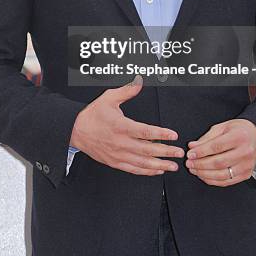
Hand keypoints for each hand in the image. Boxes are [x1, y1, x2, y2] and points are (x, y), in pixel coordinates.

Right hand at [70, 74, 184, 175]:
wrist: (76, 131)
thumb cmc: (92, 115)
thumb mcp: (108, 98)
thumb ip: (126, 91)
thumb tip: (139, 83)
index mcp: (121, 126)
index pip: (145, 132)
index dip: (161, 134)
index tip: (173, 135)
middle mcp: (121, 142)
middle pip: (148, 150)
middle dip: (166, 152)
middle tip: (180, 153)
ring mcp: (118, 154)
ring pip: (142, 163)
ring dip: (160, 165)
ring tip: (172, 165)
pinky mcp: (115, 162)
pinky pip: (133, 169)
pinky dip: (146, 172)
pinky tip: (156, 171)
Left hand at [185, 119, 255, 185]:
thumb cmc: (239, 130)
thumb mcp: (223, 127)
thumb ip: (207, 137)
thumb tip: (192, 146)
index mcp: (238, 137)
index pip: (216, 147)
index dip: (201, 152)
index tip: (190, 154)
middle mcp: (244, 153)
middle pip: (218, 162)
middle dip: (200, 164)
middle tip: (189, 163)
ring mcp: (246, 166)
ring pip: (222, 175)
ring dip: (204, 174)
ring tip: (194, 170)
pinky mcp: (246, 175)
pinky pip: (227, 181)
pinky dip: (213, 181)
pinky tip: (204, 176)